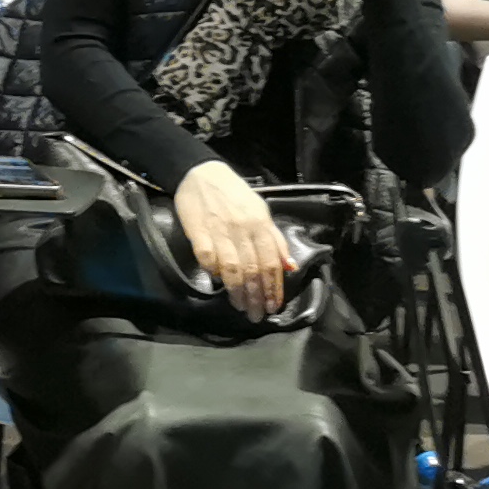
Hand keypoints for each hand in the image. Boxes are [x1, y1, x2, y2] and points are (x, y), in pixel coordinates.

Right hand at [174, 161, 291, 321]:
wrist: (201, 173)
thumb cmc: (234, 194)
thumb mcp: (261, 211)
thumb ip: (275, 239)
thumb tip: (290, 266)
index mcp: (261, 224)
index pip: (271, 262)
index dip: (273, 287)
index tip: (273, 306)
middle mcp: (243, 229)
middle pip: (253, 269)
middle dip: (256, 296)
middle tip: (256, 315)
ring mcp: (220, 230)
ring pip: (232, 267)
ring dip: (237, 291)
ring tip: (240, 306)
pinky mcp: (198, 230)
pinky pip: (207, 256)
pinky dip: (212, 271)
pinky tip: (217, 283)